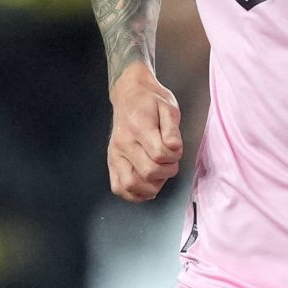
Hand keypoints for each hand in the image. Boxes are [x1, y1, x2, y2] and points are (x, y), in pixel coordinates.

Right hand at [106, 61, 182, 200]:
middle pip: (148, 172)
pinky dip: (135, 193)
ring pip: (131, 185)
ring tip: (159, 173)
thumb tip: (173, 147)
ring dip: (152, 185)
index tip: (176, 147)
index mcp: (138, 127)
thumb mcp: (169, 107)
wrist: (129, 94)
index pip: (159, 155)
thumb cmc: (151, 101)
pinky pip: (119, 188)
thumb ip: (173, 129)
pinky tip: (147, 185)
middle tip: (170, 161)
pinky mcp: (111, 162)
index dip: (174, 156)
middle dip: (167, 171)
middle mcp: (123, 143)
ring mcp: (115, 154)